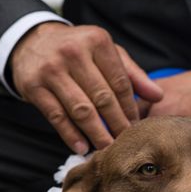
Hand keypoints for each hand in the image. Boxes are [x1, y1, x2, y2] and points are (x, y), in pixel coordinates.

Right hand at [11, 23, 162, 153]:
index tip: (137, 127)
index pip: (120, 81)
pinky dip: (70, 135)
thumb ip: (132, 73)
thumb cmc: (77, 50)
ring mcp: (52, 70)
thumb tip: (159, 96)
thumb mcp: (105, 52)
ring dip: (96, 134)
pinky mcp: (34, 87)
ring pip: (80, 109)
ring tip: (107, 149)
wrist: (31, 42)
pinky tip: (82, 147)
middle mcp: (74, 53)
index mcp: (97, 41)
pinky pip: (56, 116)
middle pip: (102, 97)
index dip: (130, 108)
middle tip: (126, 143)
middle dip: (116, 124)